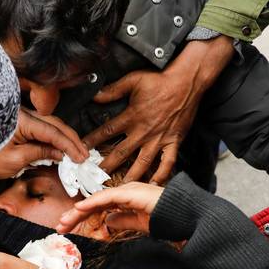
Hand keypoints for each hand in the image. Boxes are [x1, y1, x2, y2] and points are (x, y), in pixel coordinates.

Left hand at [0, 108, 87, 178]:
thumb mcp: (15, 160)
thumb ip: (39, 154)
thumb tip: (59, 154)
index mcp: (22, 121)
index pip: (52, 132)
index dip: (69, 145)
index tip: (79, 157)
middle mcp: (24, 115)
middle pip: (56, 124)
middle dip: (72, 140)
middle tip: (83, 155)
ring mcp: (23, 117)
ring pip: (52, 125)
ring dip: (65, 138)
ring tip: (76, 152)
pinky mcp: (22, 123)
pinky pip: (43, 127)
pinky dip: (55, 137)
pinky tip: (61, 148)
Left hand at [56, 181, 163, 233]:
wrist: (184, 217)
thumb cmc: (166, 219)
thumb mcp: (139, 223)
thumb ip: (123, 221)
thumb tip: (107, 221)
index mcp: (127, 197)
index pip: (99, 205)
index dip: (83, 214)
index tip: (69, 224)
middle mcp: (125, 191)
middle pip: (95, 202)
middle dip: (76, 214)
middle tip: (60, 225)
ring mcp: (128, 190)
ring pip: (98, 199)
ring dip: (79, 210)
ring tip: (65, 220)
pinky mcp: (131, 192)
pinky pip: (108, 197)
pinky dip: (93, 203)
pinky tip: (80, 208)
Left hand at [84, 36, 233, 183]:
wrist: (187, 81)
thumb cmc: (160, 80)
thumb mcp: (132, 80)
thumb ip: (112, 90)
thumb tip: (94, 96)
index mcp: (132, 116)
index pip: (107, 132)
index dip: (93, 141)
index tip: (81, 150)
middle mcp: (144, 131)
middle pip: (121, 153)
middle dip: (107, 166)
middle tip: (96, 178)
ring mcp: (159, 139)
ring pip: (142, 163)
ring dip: (130, 176)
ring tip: (121, 188)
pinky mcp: (174, 141)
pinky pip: (167, 163)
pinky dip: (162, 175)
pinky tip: (154, 185)